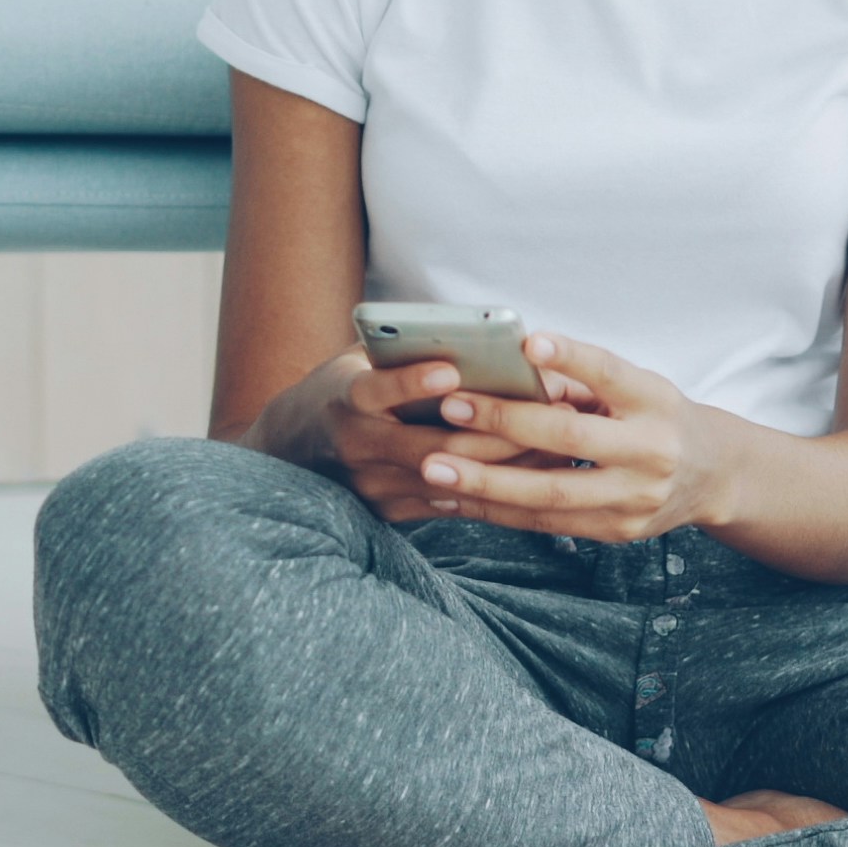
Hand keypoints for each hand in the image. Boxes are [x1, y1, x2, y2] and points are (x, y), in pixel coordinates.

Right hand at [302, 348, 547, 526]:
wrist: (294, 449)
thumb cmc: (345, 388)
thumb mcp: (359, 360)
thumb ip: (402, 349)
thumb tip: (474, 334)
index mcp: (347, 399)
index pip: (376, 389)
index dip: (412, 382)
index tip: (451, 369)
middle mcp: (356, 446)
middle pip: (429, 446)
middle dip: (492, 433)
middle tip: (546, 414)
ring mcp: (371, 486)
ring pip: (447, 479)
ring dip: (503, 465)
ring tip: (554, 445)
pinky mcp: (388, 512)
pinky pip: (447, 504)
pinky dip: (490, 489)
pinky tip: (531, 476)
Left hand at [409, 333, 738, 543]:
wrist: (712, 476)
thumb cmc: (656, 416)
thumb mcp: (637, 387)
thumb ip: (582, 380)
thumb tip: (509, 365)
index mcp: (654, 400)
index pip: (611, 373)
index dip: (572, 357)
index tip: (530, 340)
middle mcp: (651, 451)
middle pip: (571, 438)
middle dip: (505, 423)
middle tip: (451, 407)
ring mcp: (635, 498)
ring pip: (551, 493)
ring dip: (486, 481)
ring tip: (435, 466)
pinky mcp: (617, 532)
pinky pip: (548, 523)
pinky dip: (499, 510)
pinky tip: (459, 496)